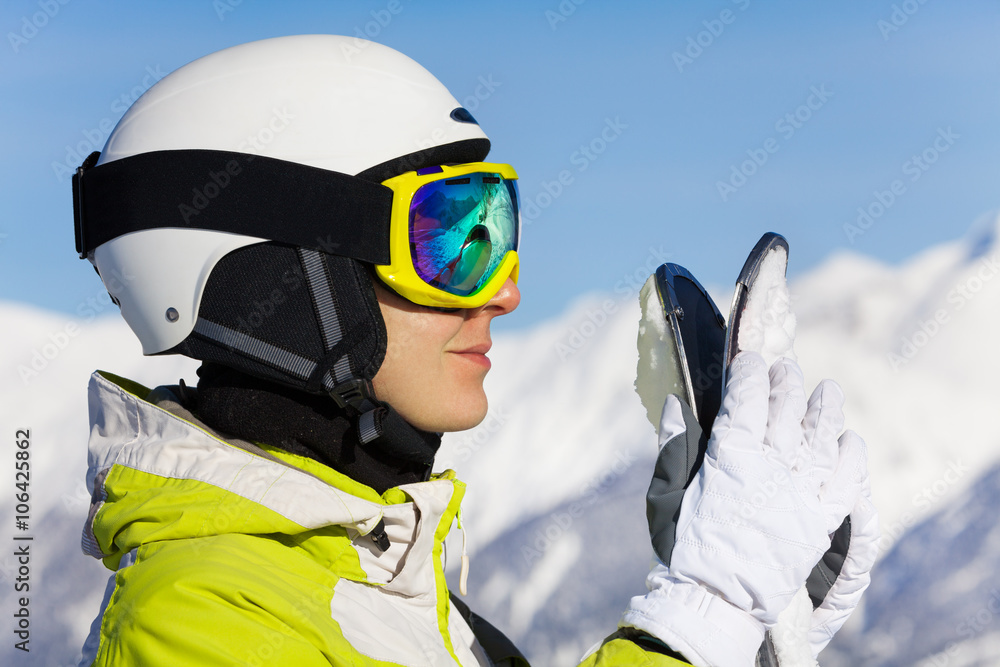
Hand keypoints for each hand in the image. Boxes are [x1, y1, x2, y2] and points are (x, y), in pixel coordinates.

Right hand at [622, 352, 871, 666]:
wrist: (714, 601)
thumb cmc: (682, 547)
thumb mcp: (665, 491)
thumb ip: (673, 444)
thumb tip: (677, 401)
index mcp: (730, 457)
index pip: (747, 399)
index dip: (751, 373)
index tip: (751, 361)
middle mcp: (770, 468)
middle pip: (786, 411)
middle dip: (786, 383)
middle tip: (785, 369)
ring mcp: (800, 495)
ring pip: (821, 438)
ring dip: (825, 409)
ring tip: (827, 391)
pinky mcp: (819, 522)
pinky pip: (847, 482)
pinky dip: (851, 458)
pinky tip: (849, 440)